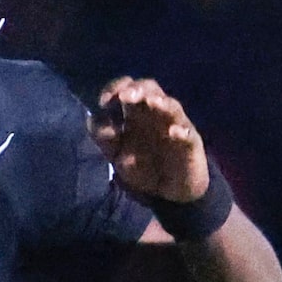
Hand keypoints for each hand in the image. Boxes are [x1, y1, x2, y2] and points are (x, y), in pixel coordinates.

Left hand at [93, 77, 211, 203]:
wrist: (166, 192)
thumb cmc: (142, 167)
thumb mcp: (115, 154)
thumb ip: (104, 137)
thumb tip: (92, 118)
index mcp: (135, 114)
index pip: (128, 90)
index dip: (116, 89)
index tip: (104, 101)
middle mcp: (156, 114)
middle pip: (151, 89)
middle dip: (138, 89)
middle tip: (125, 96)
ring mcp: (175, 126)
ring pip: (172, 107)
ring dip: (162, 103)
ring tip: (152, 102)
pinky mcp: (190, 144)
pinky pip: (188, 135)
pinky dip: (181, 132)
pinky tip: (173, 132)